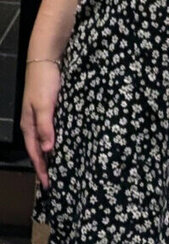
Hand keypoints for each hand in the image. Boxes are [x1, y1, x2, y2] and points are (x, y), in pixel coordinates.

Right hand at [20, 63, 60, 189]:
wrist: (46, 59)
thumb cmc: (44, 81)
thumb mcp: (44, 105)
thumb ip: (45, 126)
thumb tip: (47, 150)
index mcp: (29, 124)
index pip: (34, 153)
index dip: (41, 169)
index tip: (48, 184)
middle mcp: (33, 122)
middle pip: (38, 149)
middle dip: (45, 165)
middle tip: (54, 181)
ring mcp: (41, 115)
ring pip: (45, 140)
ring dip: (51, 154)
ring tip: (60, 167)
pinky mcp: (50, 108)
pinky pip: (52, 130)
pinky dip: (56, 140)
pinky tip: (64, 143)